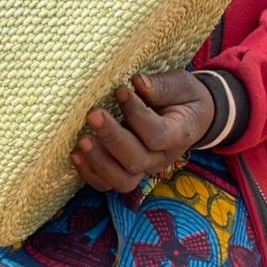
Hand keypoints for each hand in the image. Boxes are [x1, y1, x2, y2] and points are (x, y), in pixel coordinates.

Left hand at [71, 70, 213, 192]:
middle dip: (112, 138)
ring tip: (81, 140)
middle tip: (93, 115)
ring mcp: (144, 168)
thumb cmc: (182, 96)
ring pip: (122, 180)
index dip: (137, 114)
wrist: (191, 116)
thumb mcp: (180, 84)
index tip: (120, 90)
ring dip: (99, 162)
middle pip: (136, 159)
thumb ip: (162, 86)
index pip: (156, 133)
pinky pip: (107, 183)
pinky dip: (90, 173)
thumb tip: (138, 82)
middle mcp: (161, 158)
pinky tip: (75, 154)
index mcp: (178, 135)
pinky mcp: (127, 171)